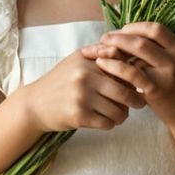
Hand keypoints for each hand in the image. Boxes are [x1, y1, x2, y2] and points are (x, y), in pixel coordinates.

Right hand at [20, 48, 147, 134]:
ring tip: (119, 114)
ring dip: (123, 115)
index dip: (136, 79)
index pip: (123, 69)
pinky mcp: (79, 116)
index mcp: (88, 61)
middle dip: (136, 101)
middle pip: (125, 92)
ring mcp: (82, 97)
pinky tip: (105, 120)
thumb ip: (100, 52)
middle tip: (138, 104)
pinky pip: (107, 123)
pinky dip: (110, 124)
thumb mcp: (77, 60)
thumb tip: (126, 50)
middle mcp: (85, 77)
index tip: (139, 84)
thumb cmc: (60, 81)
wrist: (35, 104)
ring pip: (118, 111)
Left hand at [79, 23, 174, 128]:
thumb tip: (127, 36)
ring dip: (115, 48)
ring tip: (100, 51)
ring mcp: (166, 73)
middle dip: (119, 37)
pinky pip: (132, 73)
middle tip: (103, 39)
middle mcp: (174, 58)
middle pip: (143, 38)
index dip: (134, 27)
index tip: (120, 31)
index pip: (154, 28)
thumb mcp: (174, 62)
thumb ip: (156, 50)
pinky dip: (116, 67)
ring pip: (138, 51)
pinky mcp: (156, 89)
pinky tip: (104, 65)